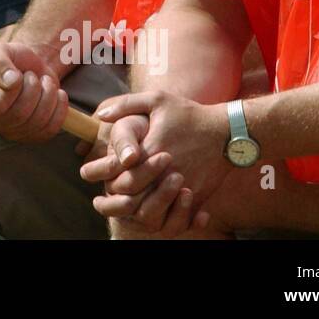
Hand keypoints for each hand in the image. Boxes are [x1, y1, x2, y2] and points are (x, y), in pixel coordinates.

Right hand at [0, 42, 68, 142]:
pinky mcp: (33, 136)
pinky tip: (57, 94)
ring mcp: (12, 133)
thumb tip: (10, 80)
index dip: (13, 89)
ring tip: (45, 82)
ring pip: (37, 121)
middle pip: (19, 114)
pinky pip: (50, 129)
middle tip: (33, 75)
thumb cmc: (12, 60)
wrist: (32, 69)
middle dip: (33, 89)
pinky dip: (59, 109)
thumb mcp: (0, 51)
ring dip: (48, 96)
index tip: (19, 74)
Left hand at [82, 91, 230, 234]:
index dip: (102, 177)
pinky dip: (160, 218)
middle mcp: (165, 173)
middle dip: (113, 200)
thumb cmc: (190, 114)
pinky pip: (174, 218)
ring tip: (121, 207)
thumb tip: (101, 114)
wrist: (230, 133)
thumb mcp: (157, 100)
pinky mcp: (196, 198)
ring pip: (151, 214)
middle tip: (100, 200)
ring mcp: (182, 188)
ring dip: (134, 212)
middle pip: (131, 199)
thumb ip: (126, 104)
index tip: (89, 175)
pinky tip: (148, 211)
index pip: (119, 175)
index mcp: (151, 150)